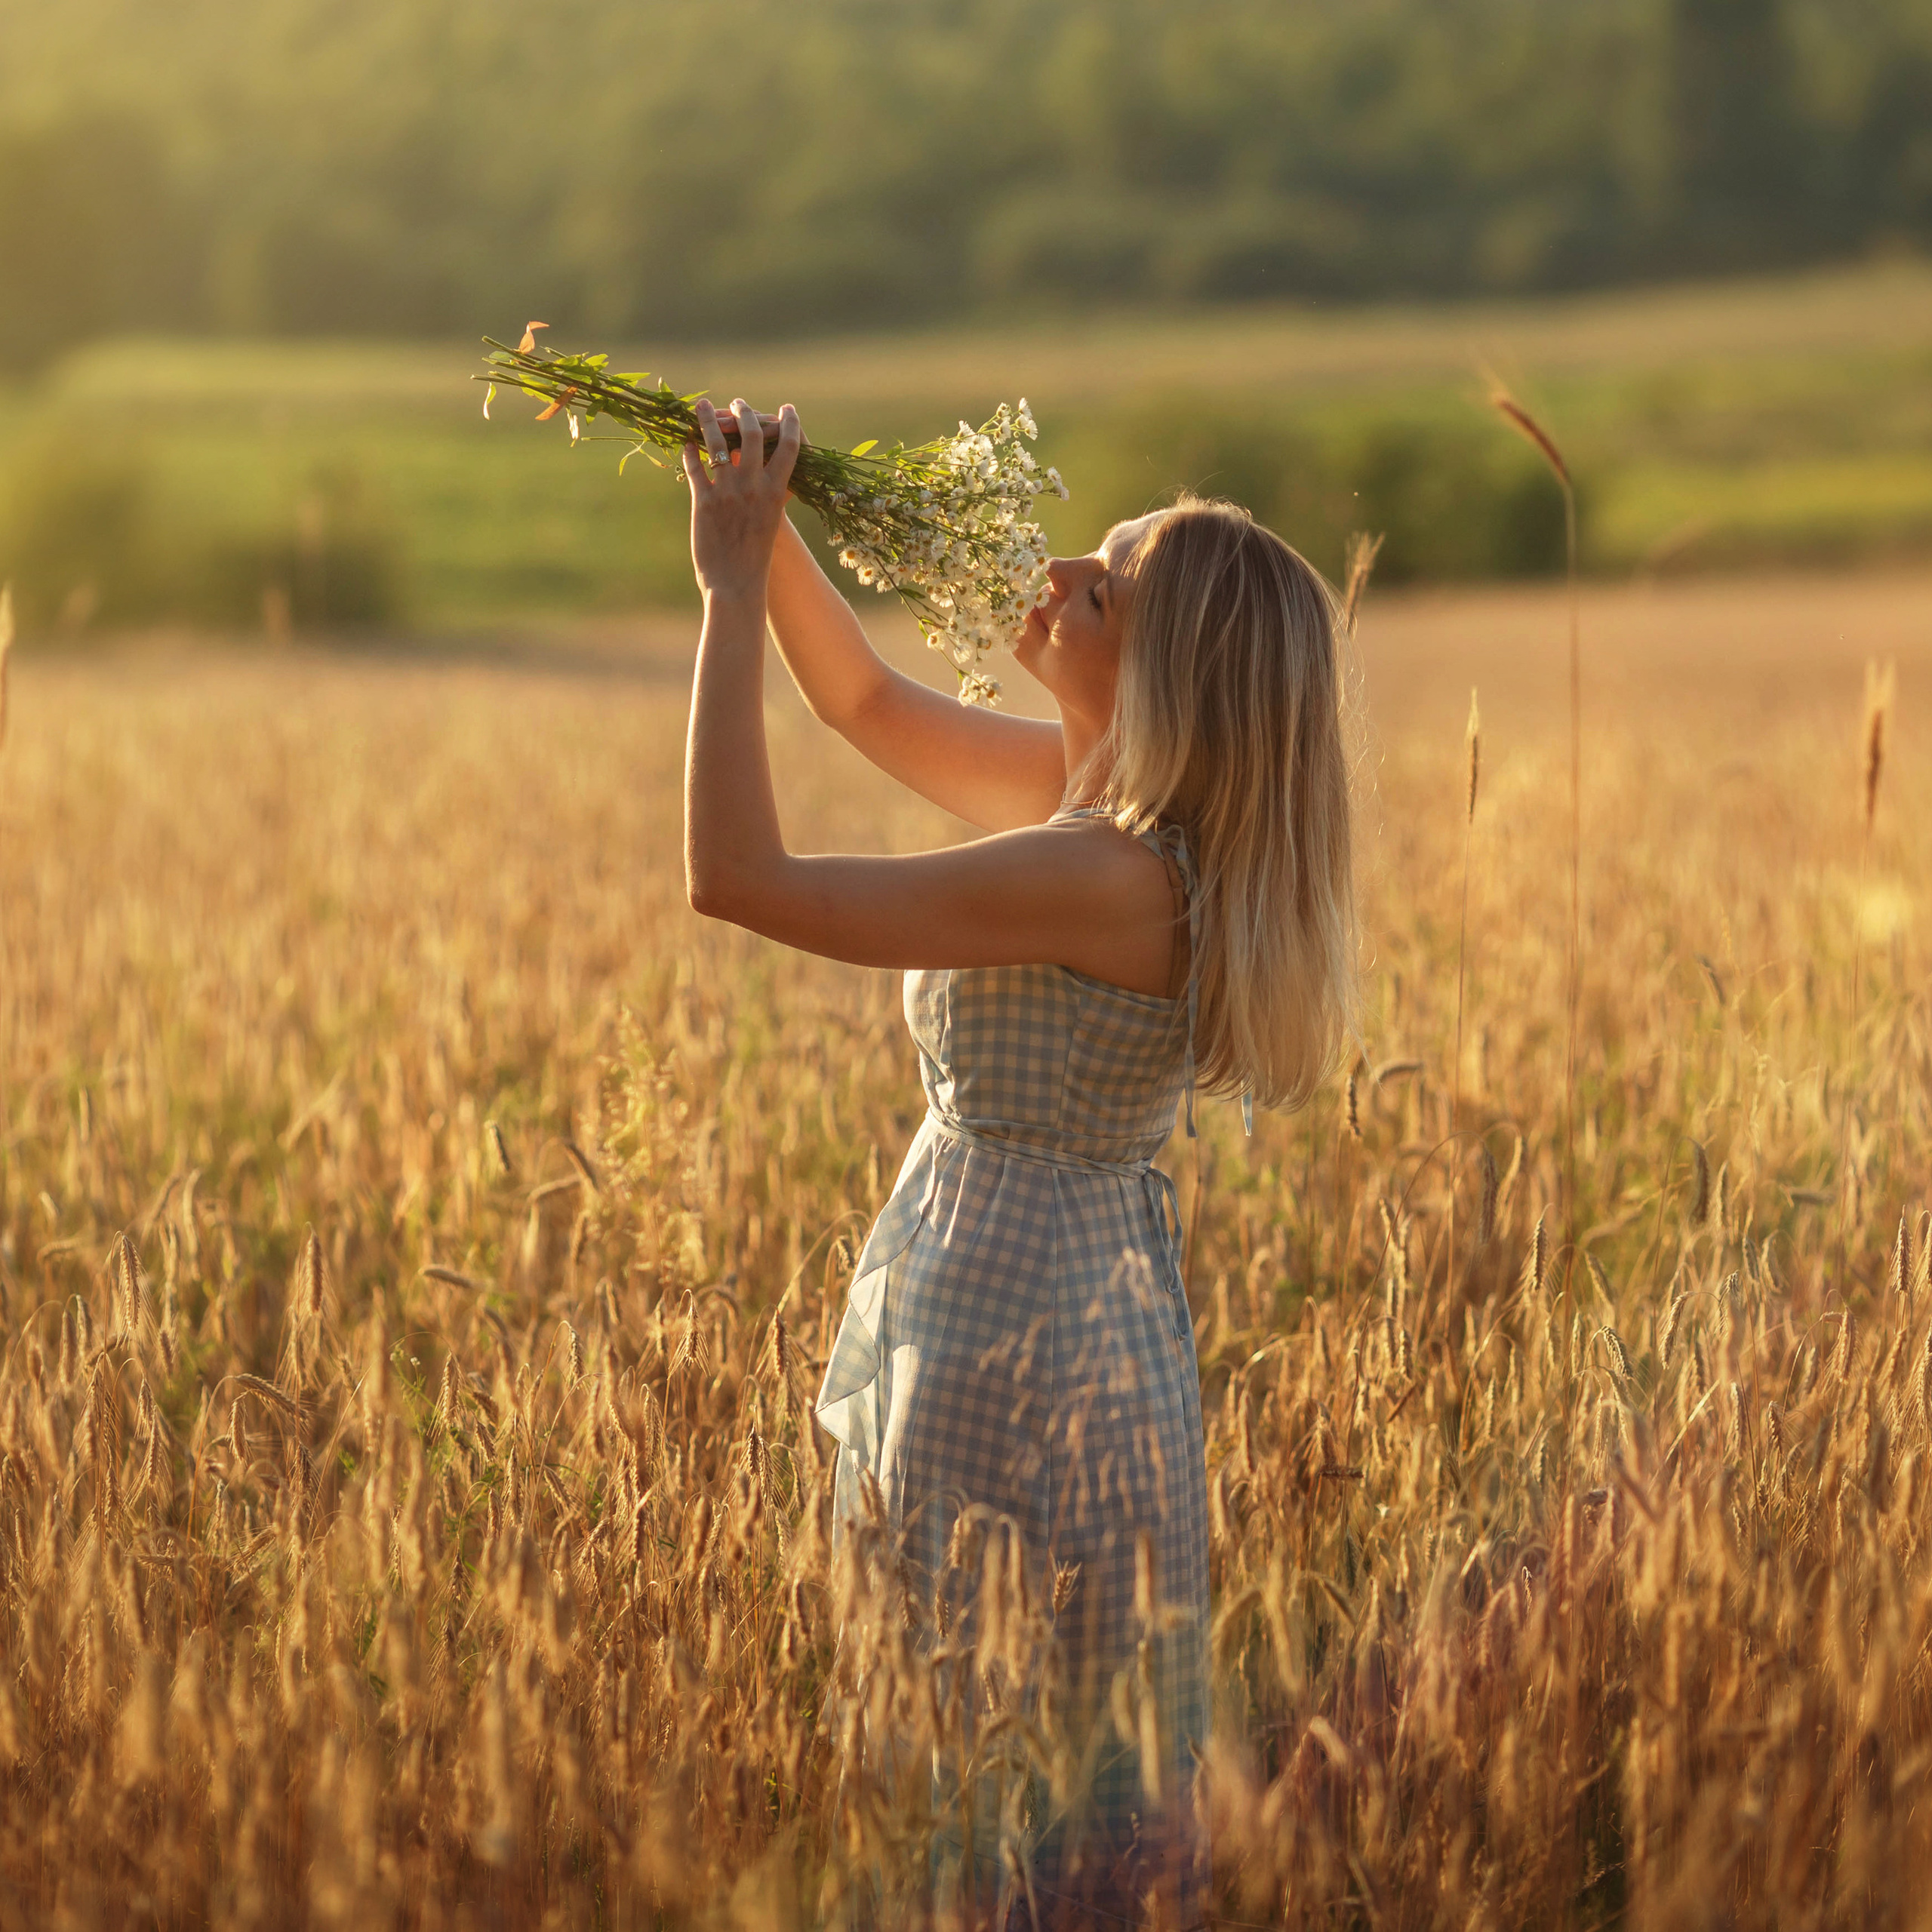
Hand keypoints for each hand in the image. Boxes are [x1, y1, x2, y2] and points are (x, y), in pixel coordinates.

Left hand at [682, 398, 801, 601]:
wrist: (736, 585)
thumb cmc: (757, 558)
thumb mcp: (770, 521)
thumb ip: (768, 494)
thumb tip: (764, 473)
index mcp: (775, 491)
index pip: (789, 446)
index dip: (791, 423)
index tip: (788, 409)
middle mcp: (752, 486)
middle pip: (751, 434)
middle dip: (745, 412)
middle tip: (738, 403)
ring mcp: (726, 492)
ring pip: (716, 443)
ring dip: (708, 419)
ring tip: (701, 405)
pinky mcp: (703, 502)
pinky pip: (694, 467)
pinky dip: (689, 451)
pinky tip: (686, 442)